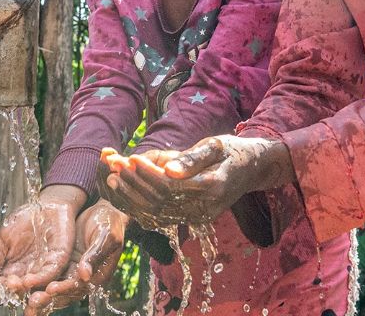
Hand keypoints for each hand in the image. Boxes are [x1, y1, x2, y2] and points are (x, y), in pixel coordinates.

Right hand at [0, 198, 76, 296]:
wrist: (45, 204)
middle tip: (4, 284)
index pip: (2, 286)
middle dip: (10, 290)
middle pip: (18, 290)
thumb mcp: (1, 240)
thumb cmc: (23, 221)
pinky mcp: (58, 260)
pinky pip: (50, 273)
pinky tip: (29, 279)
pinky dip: (40, 278)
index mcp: (13, 271)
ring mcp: (43, 268)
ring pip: (34, 285)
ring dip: (24, 288)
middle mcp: (28, 273)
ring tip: (15, 284)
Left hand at [24, 201, 128, 314]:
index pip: (79, 286)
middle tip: (32, 301)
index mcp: (98, 275)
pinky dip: (36, 282)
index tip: (50, 288)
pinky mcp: (61, 267)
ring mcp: (70, 274)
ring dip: (39, 294)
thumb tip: (85, 274)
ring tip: (22, 296)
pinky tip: (21, 284)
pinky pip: (47, 277)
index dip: (65, 288)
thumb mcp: (106, 235)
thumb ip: (95, 254)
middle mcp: (83, 279)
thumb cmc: (108, 222)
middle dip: (48, 298)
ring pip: (53, 289)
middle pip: (64, 293)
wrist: (101, 211)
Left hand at [101, 136, 292, 225]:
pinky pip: (161, 217)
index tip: (129, 159)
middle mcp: (205, 208)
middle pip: (159, 202)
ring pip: (156, 213)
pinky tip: (125, 193)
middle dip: (133, 184)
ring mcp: (198, 217)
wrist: (251, 168)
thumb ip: (192, 158)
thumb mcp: (216, 145)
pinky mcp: (192, 219)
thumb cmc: (232, 150)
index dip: (147, 174)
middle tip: (113, 166)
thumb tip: (168, 170)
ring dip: (131, 197)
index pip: (170, 186)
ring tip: (112, 179)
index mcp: (212, 187)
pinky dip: (140, 206)